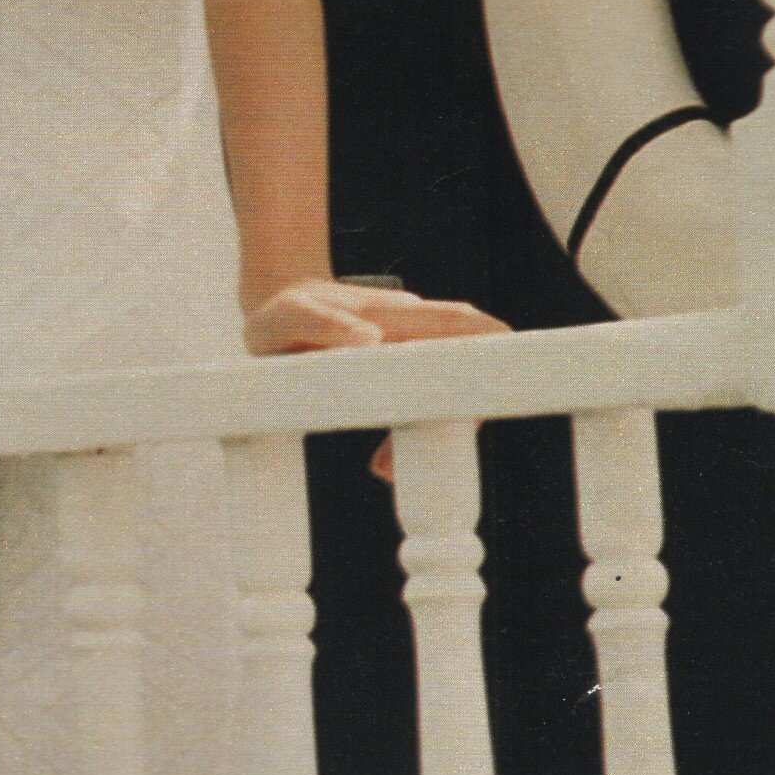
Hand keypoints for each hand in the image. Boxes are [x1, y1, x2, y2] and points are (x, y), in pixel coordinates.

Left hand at [240, 277, 504, 479]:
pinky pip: (425, 410)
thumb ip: (323, 324)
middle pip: (474, 364)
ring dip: (435, 436)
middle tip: (428, 453)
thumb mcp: (288, 317)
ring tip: (384, 468)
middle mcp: (413, 331)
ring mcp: (412, 354)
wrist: (279, 305)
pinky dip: (412, 441)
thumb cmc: (283, 313)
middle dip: (466, 413)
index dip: (494, 349)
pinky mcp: (403, 377)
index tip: (495, 389)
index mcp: (392, 313)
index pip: (461, 323)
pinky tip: (381, 465)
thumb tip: (371, 340)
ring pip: (451, 396)